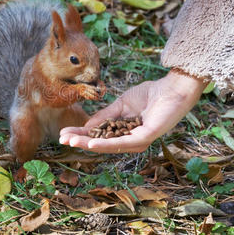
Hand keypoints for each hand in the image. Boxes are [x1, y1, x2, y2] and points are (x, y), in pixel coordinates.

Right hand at [60, 70, 207, 152]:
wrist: (170, 88)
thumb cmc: (149, 95)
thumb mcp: (120, 105)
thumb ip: (104, 116)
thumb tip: (86, 125)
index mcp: (123, 131)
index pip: (98, 135)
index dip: (81, 134)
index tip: (63, 133)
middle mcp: (129, 140)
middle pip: (101, 143)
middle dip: (80, 141)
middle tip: (62, 140)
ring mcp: (137, 140)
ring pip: (109, 146)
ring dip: (88, 144)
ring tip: (71, 142)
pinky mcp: (145, 138)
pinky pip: (122, 143)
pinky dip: (105, 144)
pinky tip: (91, 143)